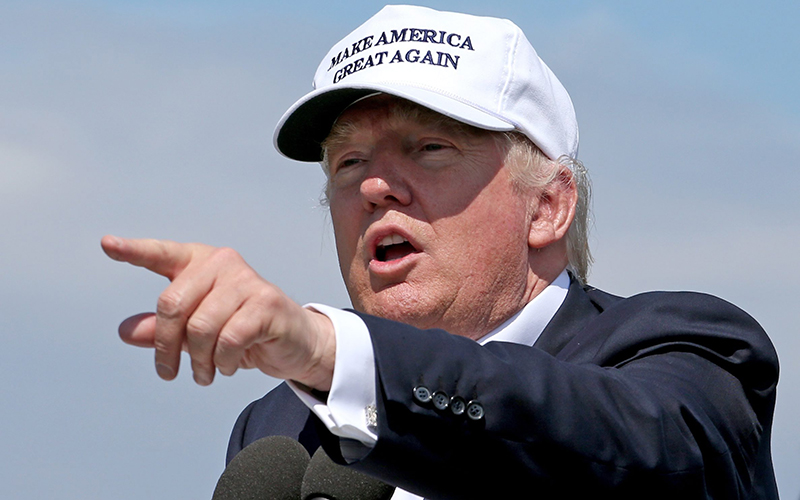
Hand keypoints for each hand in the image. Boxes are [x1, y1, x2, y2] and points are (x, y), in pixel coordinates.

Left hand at [101, 235, 334, 389]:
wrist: (295, 343)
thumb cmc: (243, 332)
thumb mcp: (196, 332)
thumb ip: (163, 330)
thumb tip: (126, 331)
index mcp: (201, 262)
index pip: (163, 254)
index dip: (134, 251)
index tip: (107, 244)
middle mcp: (223, 263)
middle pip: (172, 304)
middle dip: (165, 347)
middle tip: (169, 373)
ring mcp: (247, 281)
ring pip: (200, 328)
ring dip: (198, 362)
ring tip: (204, 374)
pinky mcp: (267, 303)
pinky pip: (229, 339)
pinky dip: (224, 361)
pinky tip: (229, 365)